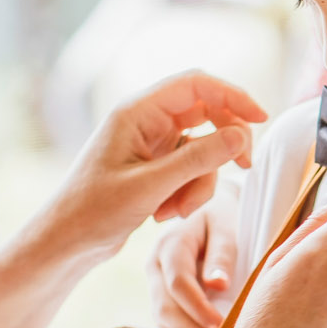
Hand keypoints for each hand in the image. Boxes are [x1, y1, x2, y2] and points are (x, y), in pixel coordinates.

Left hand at [31, 71, 265, 266]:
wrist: (66, 243)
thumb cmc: (94, 211)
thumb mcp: (151, 186)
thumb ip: (198, 160)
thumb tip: (241, 135)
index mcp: (137, 111)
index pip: (196, 84)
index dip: (232, 95)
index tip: (260, 118)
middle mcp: (146, 121)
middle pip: (207, 112)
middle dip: (224, 143)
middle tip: (243, 167)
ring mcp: (152, 143)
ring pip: (203, 147)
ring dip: (202, 180)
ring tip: (176, 210)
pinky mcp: (157, 166)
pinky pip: (192, 169)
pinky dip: (189, 191)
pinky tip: (164, 214)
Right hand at [147, 186, 241, 327]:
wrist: (212, 208)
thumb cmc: (224, 216)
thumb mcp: (226, 225)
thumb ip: (222, 252)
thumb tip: (218, 285)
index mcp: (170, 244)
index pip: (179, 284)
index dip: (199, 309)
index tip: (220, 327)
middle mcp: (155, 264)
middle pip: (165, 307)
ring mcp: (154, 280)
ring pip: (162, 317)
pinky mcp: (160, 292)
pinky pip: (167, 318)